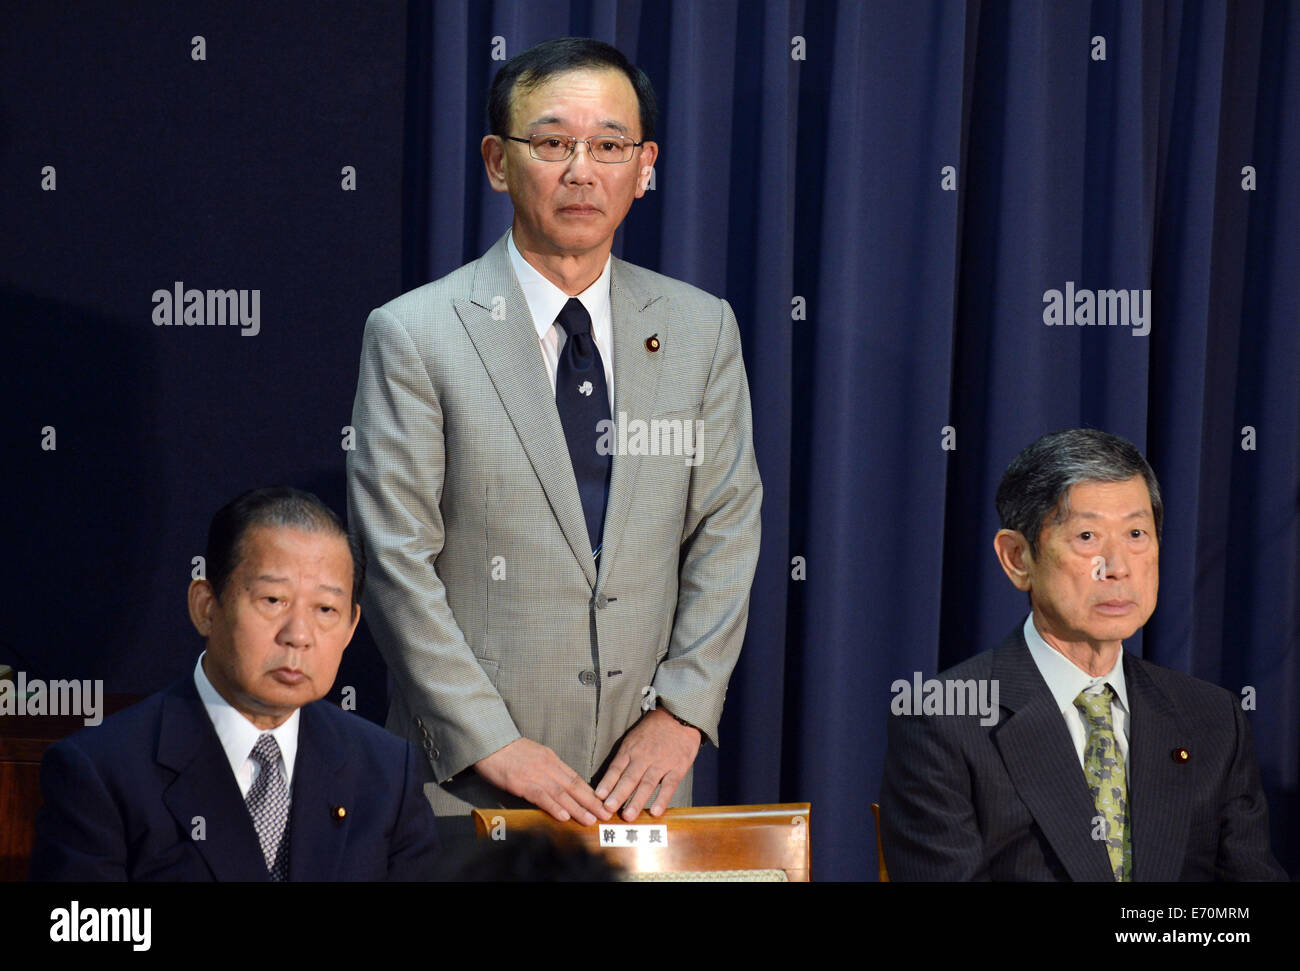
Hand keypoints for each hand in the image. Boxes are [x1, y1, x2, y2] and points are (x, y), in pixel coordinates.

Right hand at [474, 738, 609, 824]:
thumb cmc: (509, 750)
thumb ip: (547, 768)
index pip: (576, 778)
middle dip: (592, 802)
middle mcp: (548, 766)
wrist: (490, 742)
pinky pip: (541, 796)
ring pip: (562, 793)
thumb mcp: (534, 754)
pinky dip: (554, 806)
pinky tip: (564, 816)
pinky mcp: (522, 783)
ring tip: (590, 820)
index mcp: (552, 759)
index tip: (602, 803)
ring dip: (578, 808)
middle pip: (574, 786)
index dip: (590, 792)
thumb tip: (558, 784)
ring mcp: (536, 775)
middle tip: (606, 814)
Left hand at [595, 707, 701, 820]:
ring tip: (628, 816)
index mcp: (630, 749)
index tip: (598, 797)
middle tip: (608, 810)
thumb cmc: (653, 730)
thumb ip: (624, 757)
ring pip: (647, 783)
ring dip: (637, 800)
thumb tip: (609, 779)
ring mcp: (661, 763)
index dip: (607, 782)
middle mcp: (644, 757)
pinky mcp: (677, 768)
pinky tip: (655, 811)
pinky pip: (669, 785)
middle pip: (629, 778)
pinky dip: (662, 799)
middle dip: (618, 794)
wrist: (679, 716)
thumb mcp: (633, 737)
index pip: (616, 768)